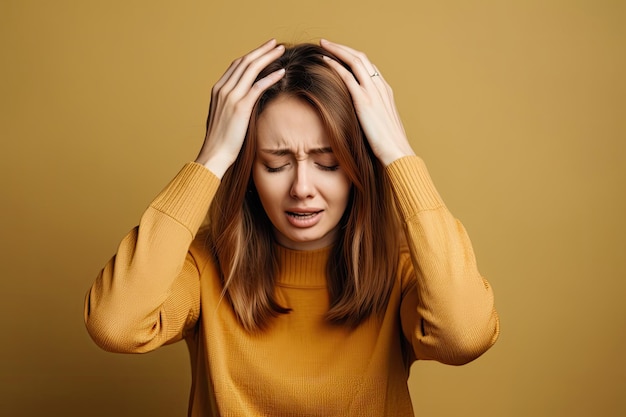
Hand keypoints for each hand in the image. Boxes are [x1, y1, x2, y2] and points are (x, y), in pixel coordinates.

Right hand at [195, 39, 285, 177]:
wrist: (214, 155)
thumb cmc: (220, 141)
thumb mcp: (223, 118)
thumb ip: (230, 106)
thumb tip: (241, 103)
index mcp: (218, 90)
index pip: (236, 65)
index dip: (252, 55)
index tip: (264, 50)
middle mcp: (223, 89)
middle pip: (245, 62)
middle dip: (261, 50)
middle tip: (275, 43)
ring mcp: (230, 97)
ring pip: (251, 69)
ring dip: (268, 57)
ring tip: (281, 51)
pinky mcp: (240, 107)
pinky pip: (257, 86)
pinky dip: (270, 77)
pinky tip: (281, 71)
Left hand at [319, 39, 414, 165]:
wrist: (396, 150)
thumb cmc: (388, 143)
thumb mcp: (381, 123)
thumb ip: (371, 114)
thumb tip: (360, 117)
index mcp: (385, 90)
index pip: (368, 66)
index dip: (352, 57)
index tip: (339, 53)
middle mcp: (380, 86)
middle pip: (361, 58)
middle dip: (343, 47)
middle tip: (327, 42)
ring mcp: (373, 92)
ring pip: (354, 61)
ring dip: (337, 50)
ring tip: (323, 44)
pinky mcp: (363, 101)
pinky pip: (347, 76)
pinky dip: (335, 65)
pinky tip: (324, 61)